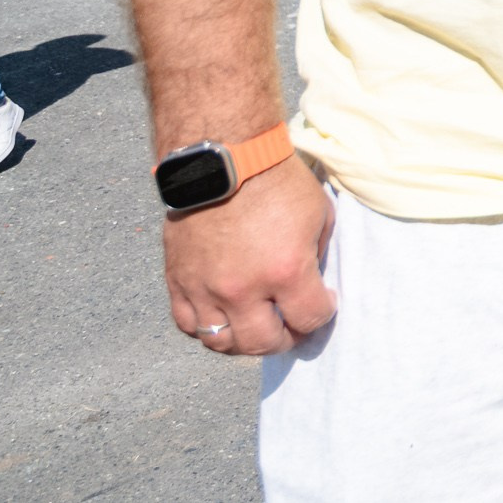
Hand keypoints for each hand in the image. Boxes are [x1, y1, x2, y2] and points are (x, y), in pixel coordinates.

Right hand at [163, 156, 336, 356]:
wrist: (224, 160)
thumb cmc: (276, 181)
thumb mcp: (318, 214)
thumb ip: (316, 255)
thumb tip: (313, 282)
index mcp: (284, 271)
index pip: (309, 318)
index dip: (323, 314)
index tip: (324, 303)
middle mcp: (241, 289)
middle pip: (263, 343)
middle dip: (286, 339)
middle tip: (292, 327)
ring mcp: (205, 288)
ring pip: (221, 342)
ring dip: (244, 341)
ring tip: (257, 327)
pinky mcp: (178, 280)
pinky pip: (188, 324)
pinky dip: (206, 328)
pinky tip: (224, 317)